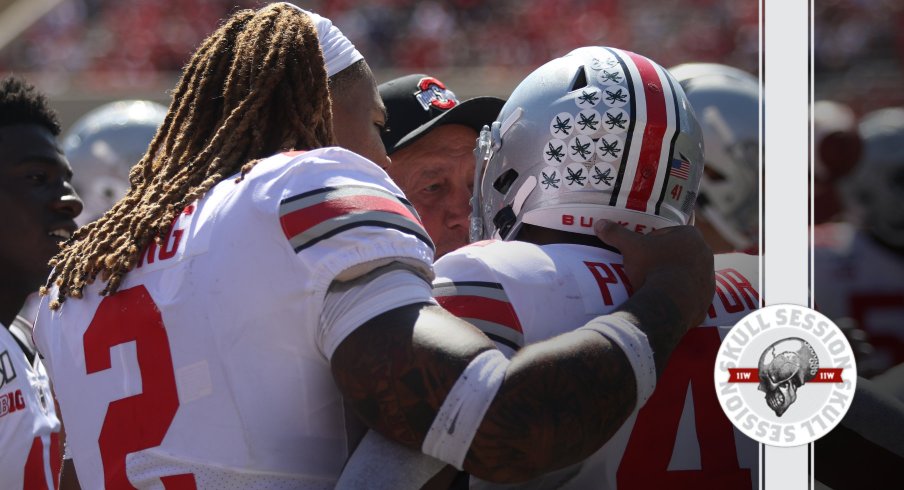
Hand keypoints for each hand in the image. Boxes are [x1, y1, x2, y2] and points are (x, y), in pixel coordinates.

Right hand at [595, 220, 713, 329]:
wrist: (669, 302)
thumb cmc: (652, 267)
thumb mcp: (631, 248)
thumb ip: (616, 234)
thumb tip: (599, 223)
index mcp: (690, 235)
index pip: (668, 234)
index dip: (652, 242)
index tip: (641, 253)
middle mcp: (705, 253)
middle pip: (679, 253)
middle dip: (665, 259)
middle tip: (646, 269)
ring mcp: (709, 276)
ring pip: (687, 272)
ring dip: (674, 276)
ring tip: (654, 285)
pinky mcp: (708, 296)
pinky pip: (692, 292)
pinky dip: (680, 294)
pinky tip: (665, 298)